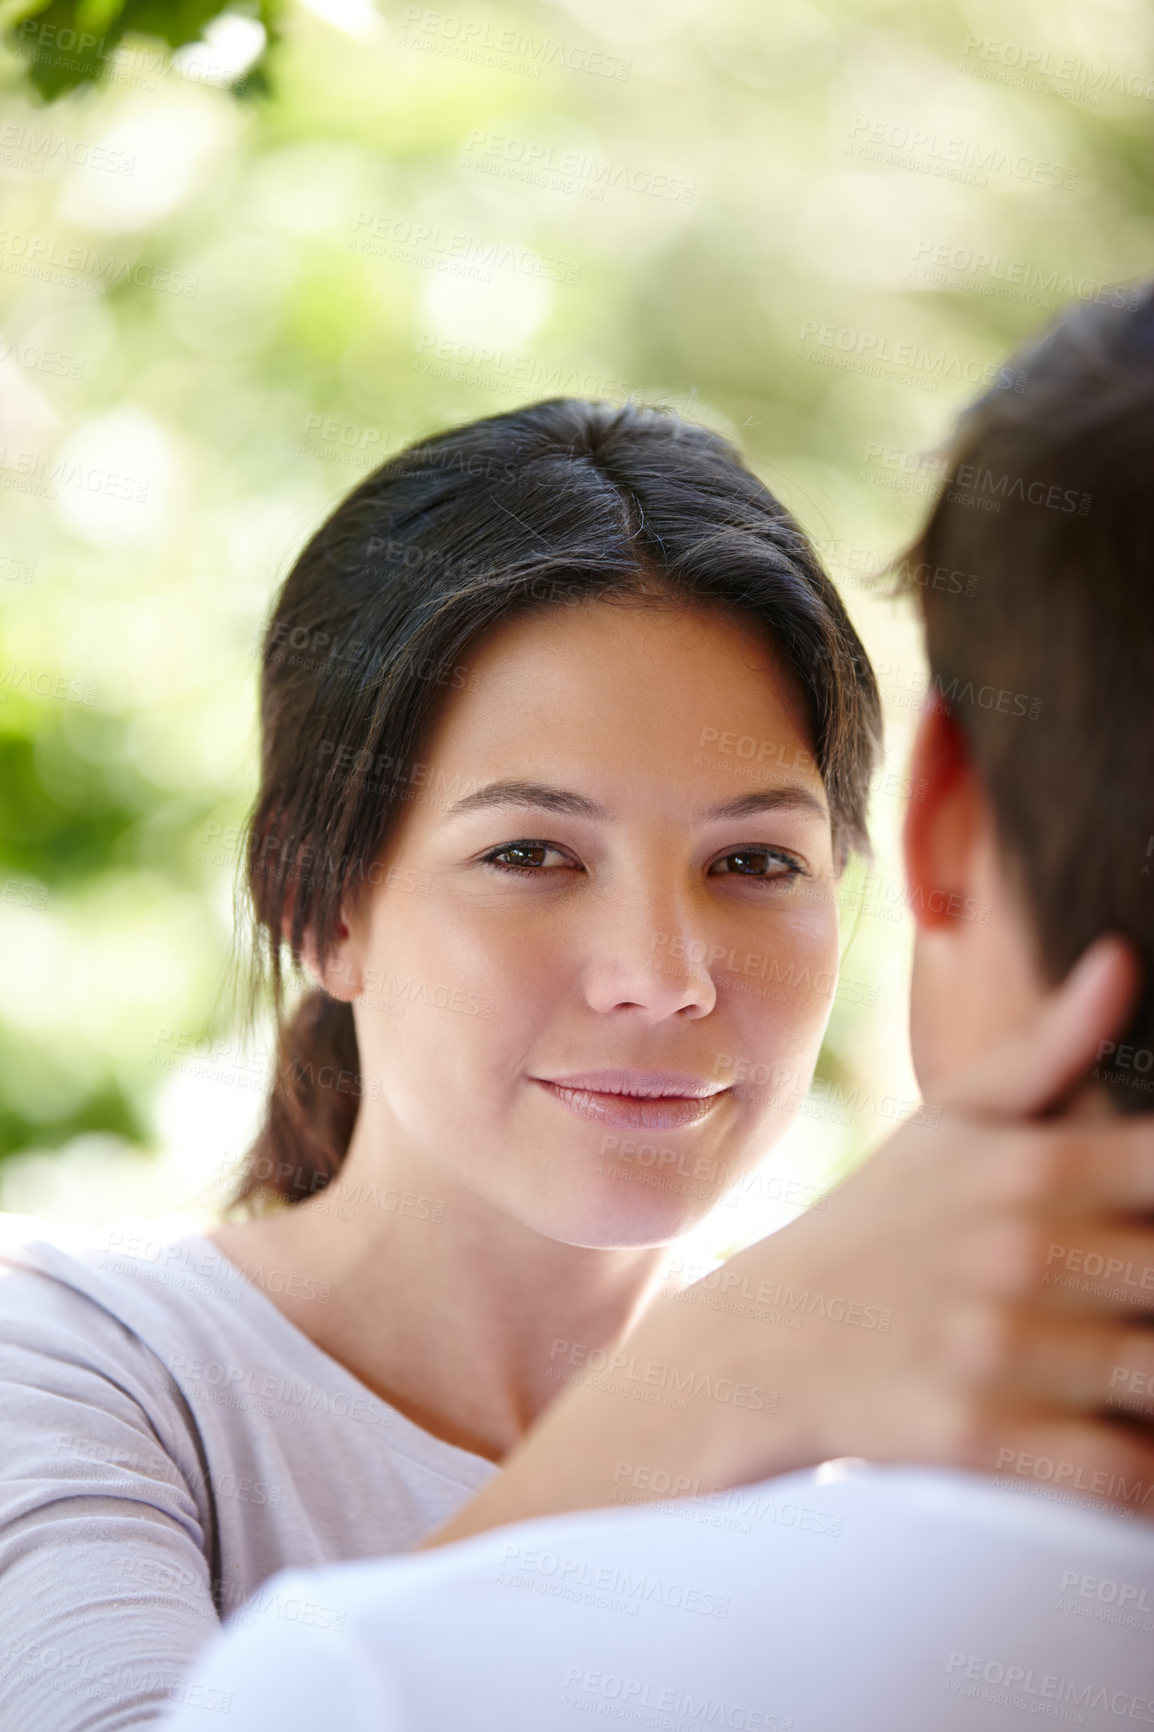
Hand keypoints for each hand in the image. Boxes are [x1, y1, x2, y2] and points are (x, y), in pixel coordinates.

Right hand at [422, 936, 1153, 1544]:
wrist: (754, 1347)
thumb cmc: (872, 1229)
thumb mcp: (947, 1124)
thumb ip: (1049, 1050)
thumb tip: (1123, 959)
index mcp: (1031, 1163)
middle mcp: (1022, 1248)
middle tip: (1142, 1297)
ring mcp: (1000, 1346)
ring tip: (1141, 1378)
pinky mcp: (979, 1438)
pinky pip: (1121, 1476)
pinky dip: (1149, 1482)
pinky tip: (1134, 1452)